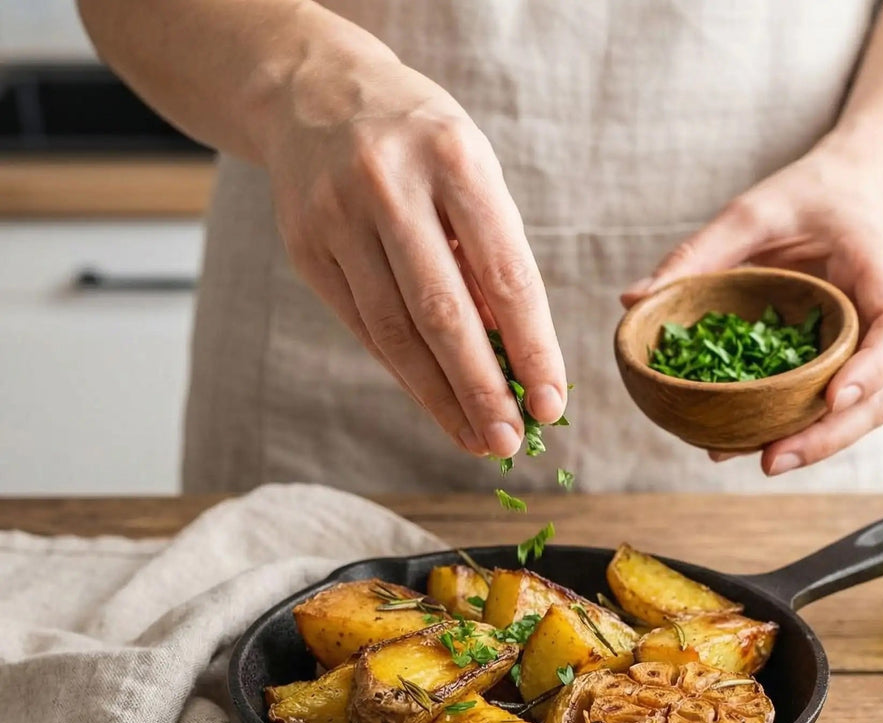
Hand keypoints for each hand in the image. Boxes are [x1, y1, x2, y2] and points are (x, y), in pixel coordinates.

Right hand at [259, 35, 564, 457]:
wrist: (315, 93)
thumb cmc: (420, 144)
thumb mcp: (472, 174)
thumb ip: (492, 257)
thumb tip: (515, 357)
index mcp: (454, 159)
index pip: (505, 275)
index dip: (532, 348)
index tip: (551, 404)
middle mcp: (390, 186)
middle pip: (443, 314)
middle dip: (482, 389)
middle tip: (510, 441)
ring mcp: (337, 218)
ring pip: (395, 333)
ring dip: (441, 399)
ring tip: (477, 439)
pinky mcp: (304, 248)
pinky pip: (364, 328)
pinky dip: (405, 374)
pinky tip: (436, 405)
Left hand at [621, 151, 882, 475]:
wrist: (843, 200)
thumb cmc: (806, 200)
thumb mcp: (753, 211)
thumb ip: (700, 252)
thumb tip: (633, 300)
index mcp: (879, 275)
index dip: (872, 369)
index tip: (833, 397)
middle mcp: (882, 325)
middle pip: (878, 396)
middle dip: (829, 435)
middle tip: (773, 459)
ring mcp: (866, 355)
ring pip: (857, 416)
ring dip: (812, 446)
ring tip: (759, 462)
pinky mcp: (839, 370)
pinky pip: (824, 411)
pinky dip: (792, 432)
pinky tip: (741, 446)